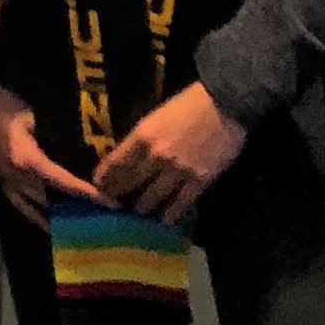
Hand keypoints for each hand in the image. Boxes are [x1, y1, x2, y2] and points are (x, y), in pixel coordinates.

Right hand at [0, 82, 104, 229]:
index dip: (86, 193)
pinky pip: (16, 202)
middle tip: (97, 222)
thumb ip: (48, 133)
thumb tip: (77, 144)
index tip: (110, 204)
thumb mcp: (27, 114)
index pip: (63, 182)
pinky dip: (32, 213)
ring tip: (71, 233)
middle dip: (72, 213)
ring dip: (51, 221)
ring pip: (30, 209)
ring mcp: (1, 181)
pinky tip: (41, 219)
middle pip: (48, 202)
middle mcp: (15, 177)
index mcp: (27, 160)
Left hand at [93, 82, 247, 225]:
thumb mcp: (155, 118)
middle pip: (128, 184)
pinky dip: (168, 214)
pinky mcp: (199, 181)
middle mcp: (155, 156)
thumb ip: (140, 140)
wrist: (225, 104)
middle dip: (118, 197)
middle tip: (114, 206)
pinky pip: (179, 205)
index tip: (99, 189)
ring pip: (150, 199)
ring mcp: (177, 171)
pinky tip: (163, 219)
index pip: (114, 165)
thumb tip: (126, 158)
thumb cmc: (188, 106)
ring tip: (138, 213)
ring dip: (141, 208)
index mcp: (141, 136)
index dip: (104, 180)